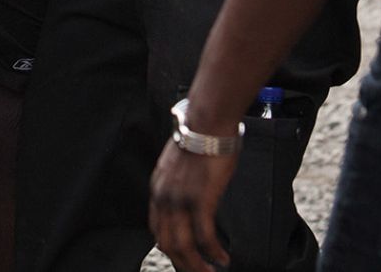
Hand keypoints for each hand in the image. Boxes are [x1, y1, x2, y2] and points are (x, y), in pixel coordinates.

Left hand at [150, 141, 236, 270]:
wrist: (206, 122)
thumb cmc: (199, 139)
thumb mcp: (179, 165)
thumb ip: (178, 185)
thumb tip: (189, 199)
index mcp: (158, 189)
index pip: (156, 229)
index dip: (169, 248)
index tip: (182, 258)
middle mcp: (164, 197)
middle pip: (167, 243)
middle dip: (183, 264)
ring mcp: (180, 199)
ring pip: (184, 246)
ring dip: (197, 266)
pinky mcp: (200, 199)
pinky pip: (205, 236)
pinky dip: (214, 252)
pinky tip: (223, 259)